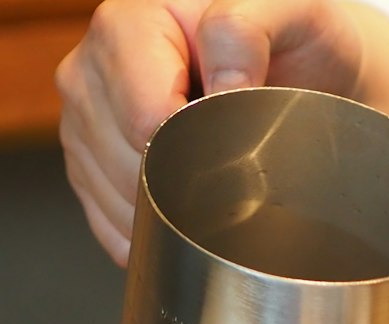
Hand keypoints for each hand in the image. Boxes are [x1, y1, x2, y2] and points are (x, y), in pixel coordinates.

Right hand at [57, 1, 388, 265]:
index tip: (235, 141)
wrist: (300, 76)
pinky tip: (188, 208)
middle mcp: (94, 69)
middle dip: (183, 182)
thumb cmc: (294, 46)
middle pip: (125, 164)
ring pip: (116, 202)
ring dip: (168, 215)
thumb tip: (223, 85)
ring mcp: (85, 121)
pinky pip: (112, 227)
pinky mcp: (89, 168)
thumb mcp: (292, 15)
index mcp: (128, 24)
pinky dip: (153, 235)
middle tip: (231, 162)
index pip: (143, 119)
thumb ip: (247, 31)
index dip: (193, 148)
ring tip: (211, 180)